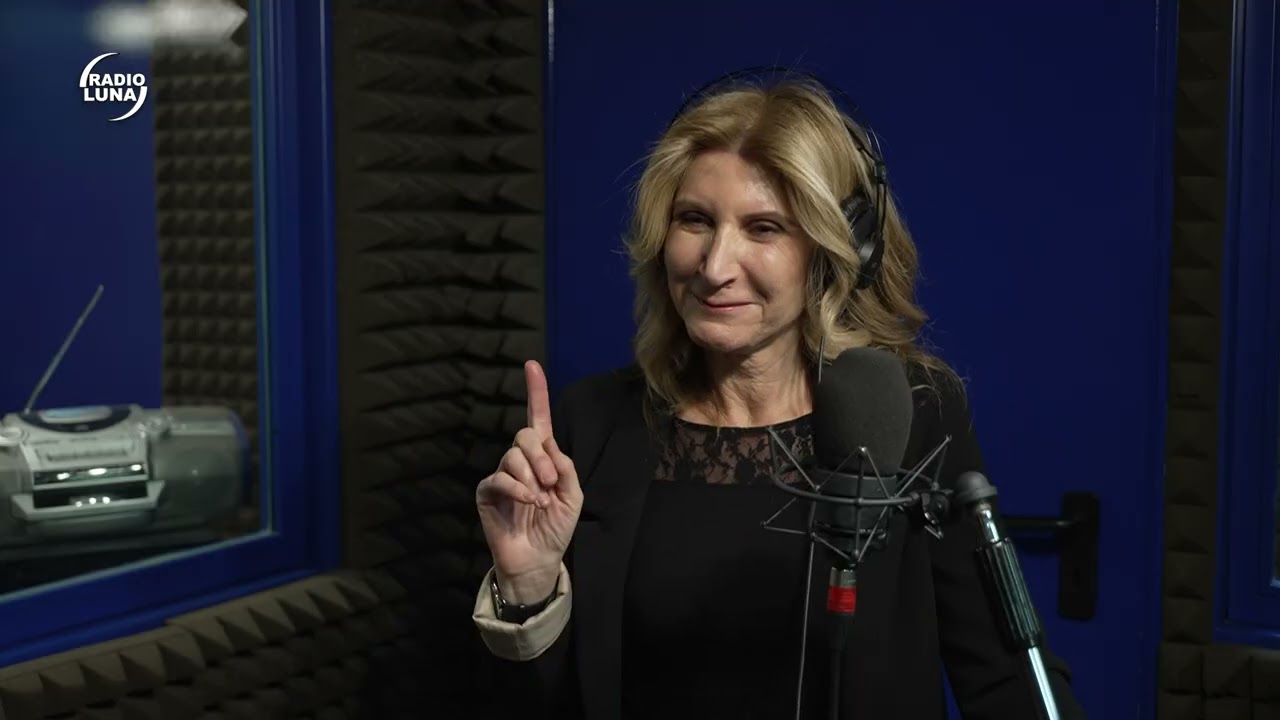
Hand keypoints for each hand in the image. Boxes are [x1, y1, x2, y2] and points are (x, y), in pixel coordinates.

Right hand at [476, 360, 583, 603]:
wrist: (539, 558)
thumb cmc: (556, 527)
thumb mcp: (573, 494)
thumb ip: (565, 466)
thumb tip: (548, 443)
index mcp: (544, 457)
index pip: (538, 418)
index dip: (536, 391)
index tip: (532, 364)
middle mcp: (521, 460)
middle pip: (525, 435)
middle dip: (542, 457)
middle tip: (551, 482)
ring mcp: (502, 474)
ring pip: (513, 456)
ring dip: (532, 479)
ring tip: (539, 502)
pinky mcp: (488, 491)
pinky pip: (500, 478)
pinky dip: (518, 489)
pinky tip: (528, 503)